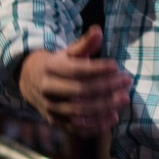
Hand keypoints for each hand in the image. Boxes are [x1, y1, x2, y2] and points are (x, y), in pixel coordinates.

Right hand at [17, 25, 131, 135]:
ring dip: (105, 107)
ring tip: (124, 99)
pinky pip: (77, 128)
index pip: (76, 70)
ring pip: (80, 111)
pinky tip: (113, 118)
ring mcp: (51, 108)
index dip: (97, 69)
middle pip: (80, 91)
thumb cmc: (58, 64)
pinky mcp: (56, 122)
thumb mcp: (68, 52)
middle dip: (106, 88)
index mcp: (50, 68)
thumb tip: (98, 30)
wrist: (31, 83)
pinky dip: (96, 125)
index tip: (116, 66)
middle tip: (127, 82)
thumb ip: (85, 44)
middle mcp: (48, 89)